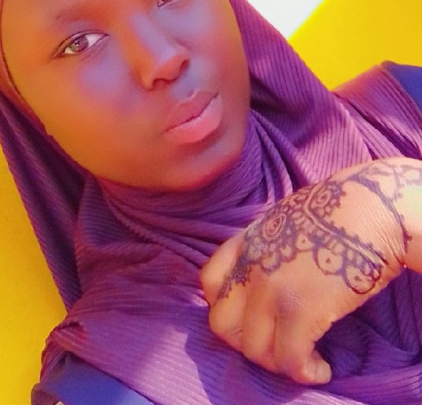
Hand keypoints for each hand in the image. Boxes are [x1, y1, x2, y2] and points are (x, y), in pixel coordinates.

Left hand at [200, 158, 421, 384]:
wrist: (370, 207)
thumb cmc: (338, 207)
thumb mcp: (284, 218)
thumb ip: (267, 245)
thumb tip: (269, 270)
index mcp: (247, 241)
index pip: (208, 282)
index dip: (225, 304)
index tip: (250, 314)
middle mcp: (251, 266)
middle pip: (222, 324)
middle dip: (246, 341)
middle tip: (275, 343)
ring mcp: (272, 290)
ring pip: (254, 350)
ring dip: (277, 362)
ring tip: (302, 357)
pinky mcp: (302, 311)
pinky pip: (289, 360)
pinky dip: (305, 372)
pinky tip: (321, 368)